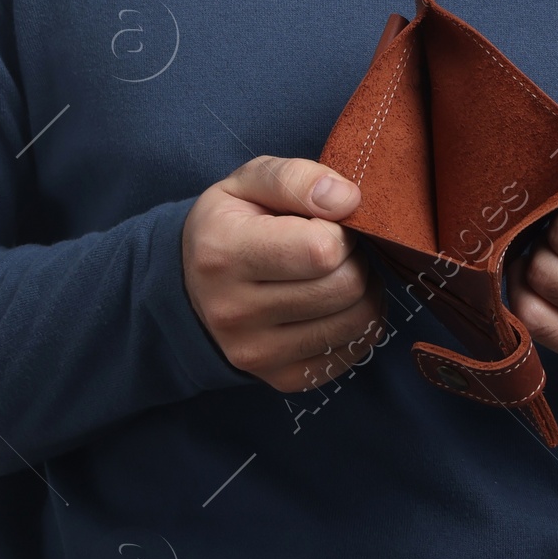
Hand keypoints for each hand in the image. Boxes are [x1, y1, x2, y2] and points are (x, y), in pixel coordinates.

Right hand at [182, 154, 387, 392]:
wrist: (192, 286)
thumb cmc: (231, 223)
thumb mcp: (249, 182)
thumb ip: (297, 179)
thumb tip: (348, 199)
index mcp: (224, 253)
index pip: (321, 250)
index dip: (340, 228)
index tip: (326, 222)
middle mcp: (235, 312)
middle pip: (345, 287)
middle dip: (355, 258)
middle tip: (338, 246)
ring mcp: (257, 354)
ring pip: (357, 322)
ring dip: (364, 289)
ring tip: (338, 271)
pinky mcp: (282, 379)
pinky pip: (353, 351)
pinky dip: (359, 323)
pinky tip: (336, 302)